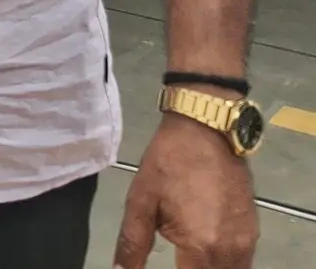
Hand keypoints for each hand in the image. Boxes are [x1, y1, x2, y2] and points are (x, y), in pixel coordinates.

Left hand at [113, 112, 258, 268]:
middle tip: (175, 257)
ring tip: (186, 256)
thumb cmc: (168, 164)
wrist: (205, 131)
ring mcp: (247, 240)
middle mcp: (230, 249)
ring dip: (209, 268)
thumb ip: (133, 243)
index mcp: (200, 244)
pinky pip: (243, 262)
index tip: (168, 263)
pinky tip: (204, 252)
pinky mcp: (254, 230)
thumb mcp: (140, 202)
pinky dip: (225, 264)